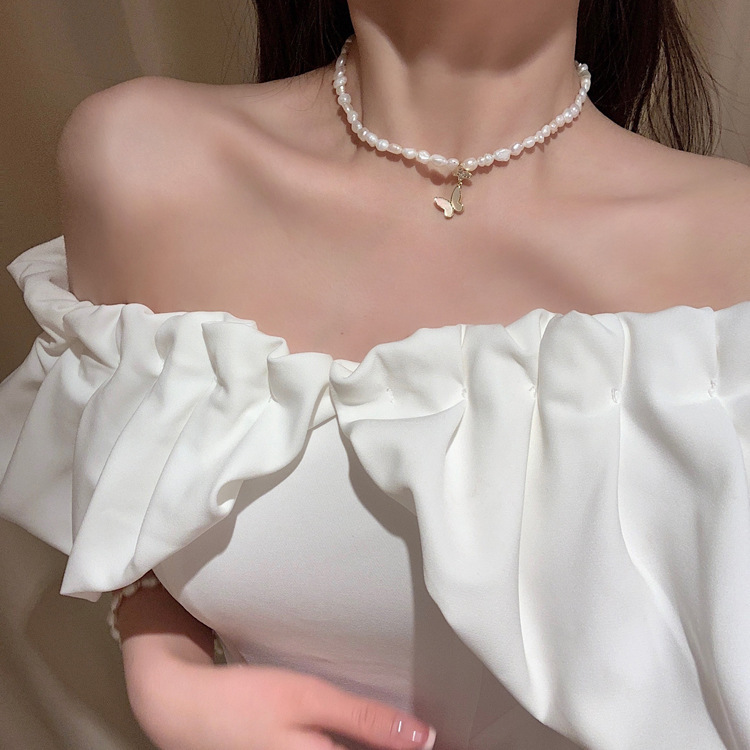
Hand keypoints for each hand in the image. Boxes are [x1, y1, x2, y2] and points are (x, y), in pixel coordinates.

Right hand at [134, 657, 436, 749]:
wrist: (180, 709)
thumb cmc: (244, 701)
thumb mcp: (307, 700)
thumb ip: (365, 720)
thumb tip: (426, 738)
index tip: (465, 744)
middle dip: (406, 748)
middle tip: (445, 737)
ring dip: (385, 743)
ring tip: (410, 735)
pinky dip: (358, 742)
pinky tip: (372, 735)